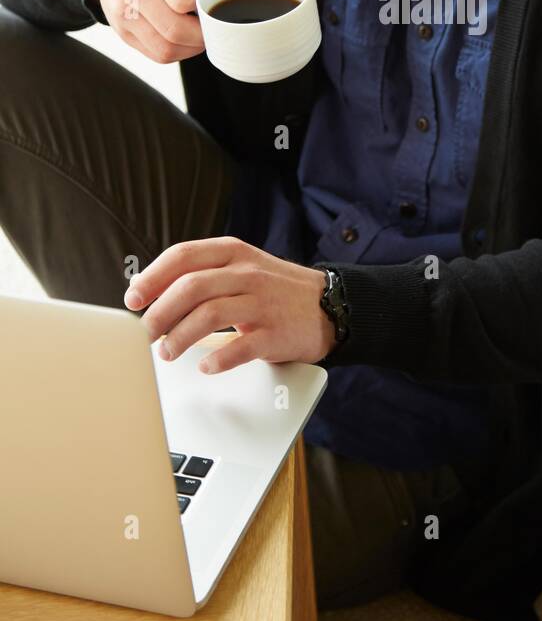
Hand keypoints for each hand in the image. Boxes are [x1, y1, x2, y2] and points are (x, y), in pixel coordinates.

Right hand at [86, 0, 224, 63]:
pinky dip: (179, 51)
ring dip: (192, 46)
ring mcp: (123, 14)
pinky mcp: (122, 33)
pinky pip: (158, 55)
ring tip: (199, 28)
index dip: (204, 2)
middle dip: (203, 31)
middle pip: (175, 29)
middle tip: (212, 20)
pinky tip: (184, 36)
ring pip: (166, 49)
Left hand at [123, 236, 335, 373]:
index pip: (183, 256)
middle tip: (144, 335)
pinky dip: (217, 360)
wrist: (330, 306)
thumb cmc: (275, 290)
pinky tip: (205, 366)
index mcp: (234, 253)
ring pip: (209, 315)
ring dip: (180, 337)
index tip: (133, 298)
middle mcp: (247, 274)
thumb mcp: (242, 268)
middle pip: (191, 287)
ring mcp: (263, 303)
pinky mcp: (276, 333)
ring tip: (167, 353)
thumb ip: (204, 274)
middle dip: (159, 313)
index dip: (152, 277)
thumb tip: (152, 292)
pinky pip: (240, 347)